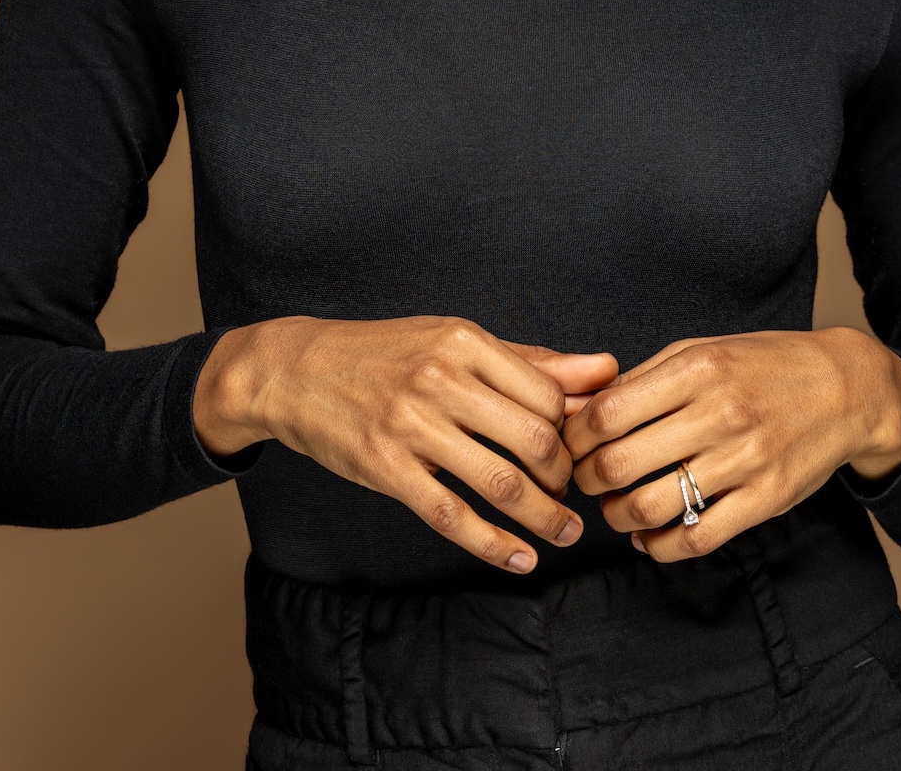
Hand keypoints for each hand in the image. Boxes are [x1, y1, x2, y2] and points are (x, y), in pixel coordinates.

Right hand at [193, 315, 616, 573]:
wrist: (296, 370)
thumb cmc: (386, 354)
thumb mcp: (453, 341)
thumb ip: (529, 361)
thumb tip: (604, 370)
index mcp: (463, 341)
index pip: (546, 395)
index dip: (573, 432)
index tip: (579, 452)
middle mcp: (439, 378)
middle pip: (533, 439)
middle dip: (564, 477)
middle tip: (572, 494)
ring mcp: (410, 424)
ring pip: (499, 482)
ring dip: (544, 518)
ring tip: (565, 534)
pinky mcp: (385, 467)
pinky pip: (451, 515)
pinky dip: (493, 545)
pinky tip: (519, 559)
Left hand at [564, 327, 900, 562]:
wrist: (847, 388)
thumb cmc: (765, 365)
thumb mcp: (703, 349)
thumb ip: (646, 378)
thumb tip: (587, 410)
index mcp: (696, 369)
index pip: (607, 412)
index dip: (575, 436)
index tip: (570, 443)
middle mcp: (718, 413)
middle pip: (619, 463)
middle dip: (586, 479)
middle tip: (583, 480)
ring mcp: (745, 460)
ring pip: (651, 507)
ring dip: (616, 516)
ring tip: (614, 508)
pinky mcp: (767, 500)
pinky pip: (697, 539)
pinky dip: (659, 548)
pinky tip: (648, 539)